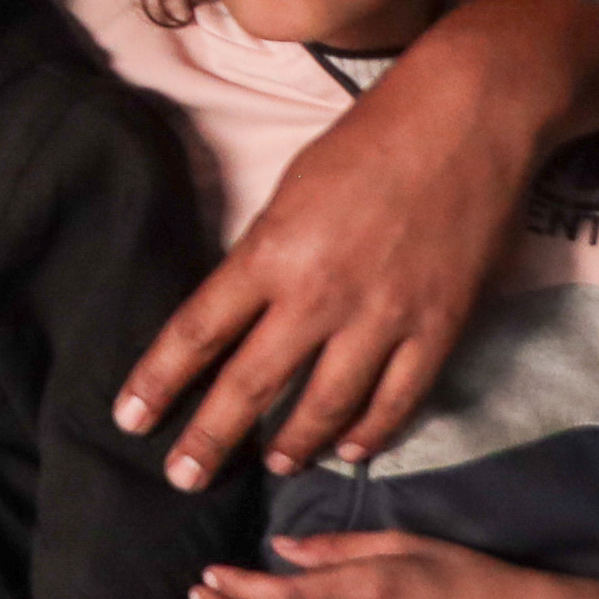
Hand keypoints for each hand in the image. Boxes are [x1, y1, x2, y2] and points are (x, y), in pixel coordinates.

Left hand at [116, 0, 598, 488]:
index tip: (129, 420)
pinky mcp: (439, 328)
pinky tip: (349, 450)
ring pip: (325, 407)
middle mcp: (320, 294)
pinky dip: (371, 433)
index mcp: (272, 252)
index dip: (158, 382)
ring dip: (292, 444)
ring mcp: (383, 317)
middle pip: (251, 384)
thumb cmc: (371, 139)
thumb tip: (245, 310)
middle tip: (182, 478)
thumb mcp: (292, 189)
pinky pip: (397, 400)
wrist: (469, 119)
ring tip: (272, 465)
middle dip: (209, 438)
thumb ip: (266, 255)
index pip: (197, 332)